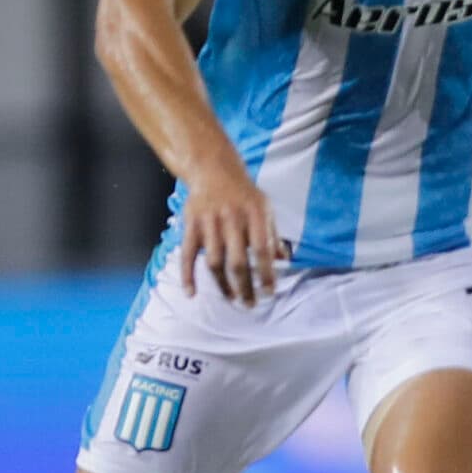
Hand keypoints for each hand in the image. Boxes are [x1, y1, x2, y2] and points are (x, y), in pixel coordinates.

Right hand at [178, 164, 284, 307]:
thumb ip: (272, 233)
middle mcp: (231, 218)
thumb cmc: (243, 193)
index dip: (266, 273)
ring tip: (232, 299)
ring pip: (214, 262)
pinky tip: (191, 293)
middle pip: (237, 261)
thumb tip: (284, 259)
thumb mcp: (264, 207)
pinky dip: (187, 275)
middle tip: (250, 304)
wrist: (213, 169)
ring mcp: (209, 222)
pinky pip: (188, 254)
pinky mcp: (191, 225)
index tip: (269, 292)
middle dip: (245, 287)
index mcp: (254, 213)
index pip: (262, 250)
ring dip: (223, 285)